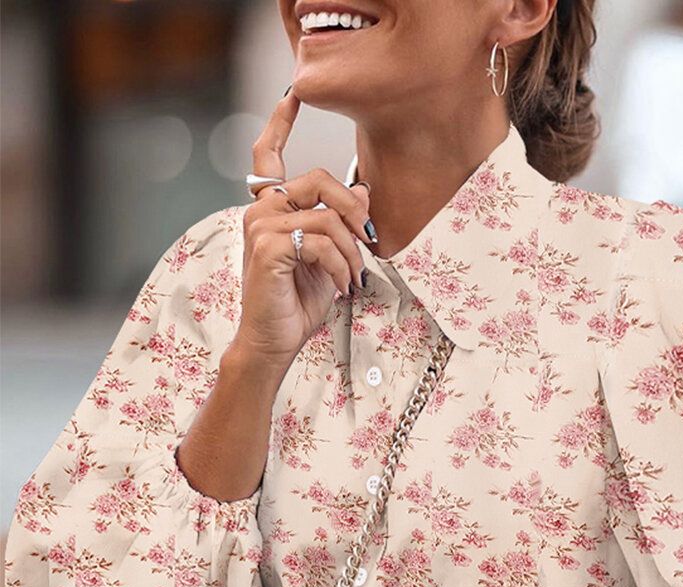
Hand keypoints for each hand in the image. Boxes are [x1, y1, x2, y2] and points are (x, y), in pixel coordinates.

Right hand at [235, 87, 375, 371]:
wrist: (276, 340)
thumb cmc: (297, 301)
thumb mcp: (329, 257)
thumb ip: (340, 224)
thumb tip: (364, 194)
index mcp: (271, 208)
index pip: (267, 155)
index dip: (280, 122)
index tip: (293, 94)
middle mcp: (260, 211)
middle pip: (320, 180)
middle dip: (355, 211)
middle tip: (367, 243)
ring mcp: (260, 227)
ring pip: (327, 215)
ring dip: (351, 250)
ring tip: (352, 277)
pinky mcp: (267, 247)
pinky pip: (321, 240)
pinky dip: (340, 265)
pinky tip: (341, 286)